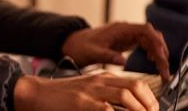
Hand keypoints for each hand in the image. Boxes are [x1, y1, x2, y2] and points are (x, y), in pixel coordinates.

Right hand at [14, 73, 158, 110]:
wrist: (34, 94)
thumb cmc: (59, 96)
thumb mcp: (86, 91)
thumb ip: (105, 96)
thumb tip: (125, 107)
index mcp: (101, 78)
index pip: (135, 83)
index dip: (150, 99)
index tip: (153, 110)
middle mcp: (98, 82)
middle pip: (135, 87)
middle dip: (149, 104)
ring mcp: (90, 93)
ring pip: (125, 97)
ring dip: (138, 110)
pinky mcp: (82, 104)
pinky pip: (107, 109)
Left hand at [62, 22, 169, 80]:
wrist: (72, 43)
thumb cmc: (81, 45)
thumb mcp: (92, 52)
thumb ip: (107, 56)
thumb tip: (122, 61)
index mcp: (119, 29)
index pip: (145, 30)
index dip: (156, 41)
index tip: (161, 55)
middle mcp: (126, 30)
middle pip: (151, 36)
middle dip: (160, 51)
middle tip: (164, 68)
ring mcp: (127, 35)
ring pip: (150, 42)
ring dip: (158, 54)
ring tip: (162, 70)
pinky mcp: (126, 42)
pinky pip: (145, 45)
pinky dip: (152, 53)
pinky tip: (154, 62)